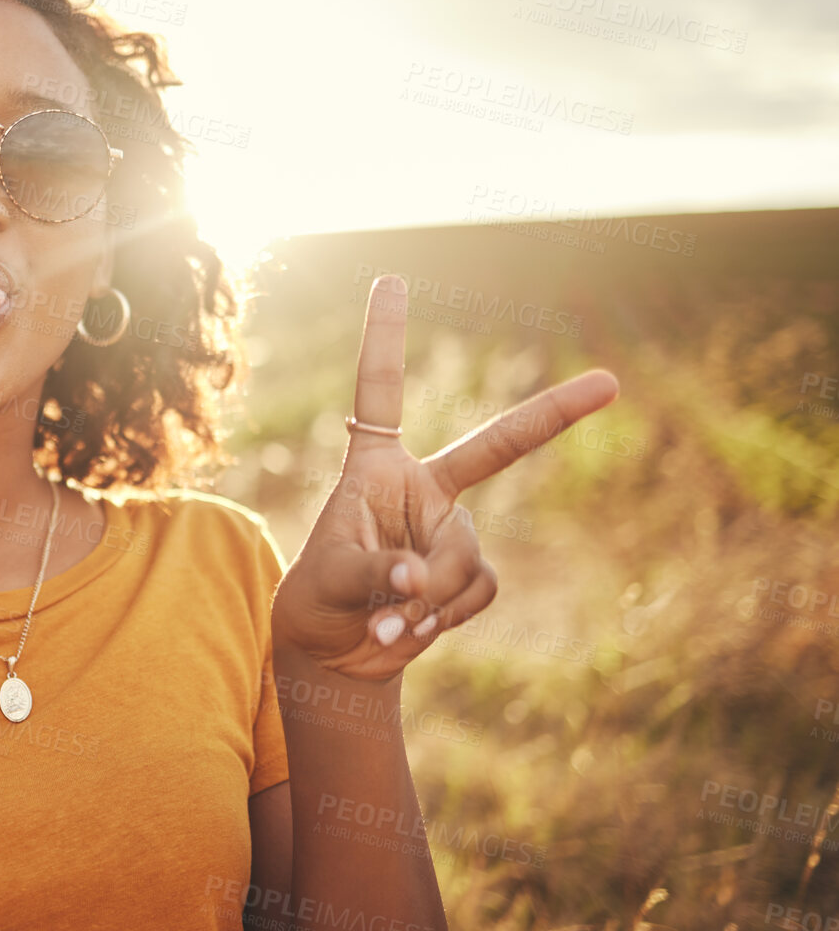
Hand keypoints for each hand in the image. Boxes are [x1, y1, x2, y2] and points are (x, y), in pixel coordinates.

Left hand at [272, 274, 618, 680]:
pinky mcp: (468, 576)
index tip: (390, 277)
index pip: (381, 391)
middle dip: (555, 415)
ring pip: (465, 554)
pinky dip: (443, 616)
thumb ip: (374, 571)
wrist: (338, 653)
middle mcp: (423, 489)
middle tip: (610, 384)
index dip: (385, 335)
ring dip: (429, 594)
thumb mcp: (330, 580)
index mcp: (376, 467)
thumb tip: (419, 578)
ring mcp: (453, 532)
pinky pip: (476, 589)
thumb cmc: (321, 600)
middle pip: (498, 447)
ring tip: (387, 620)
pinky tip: (410, 631)